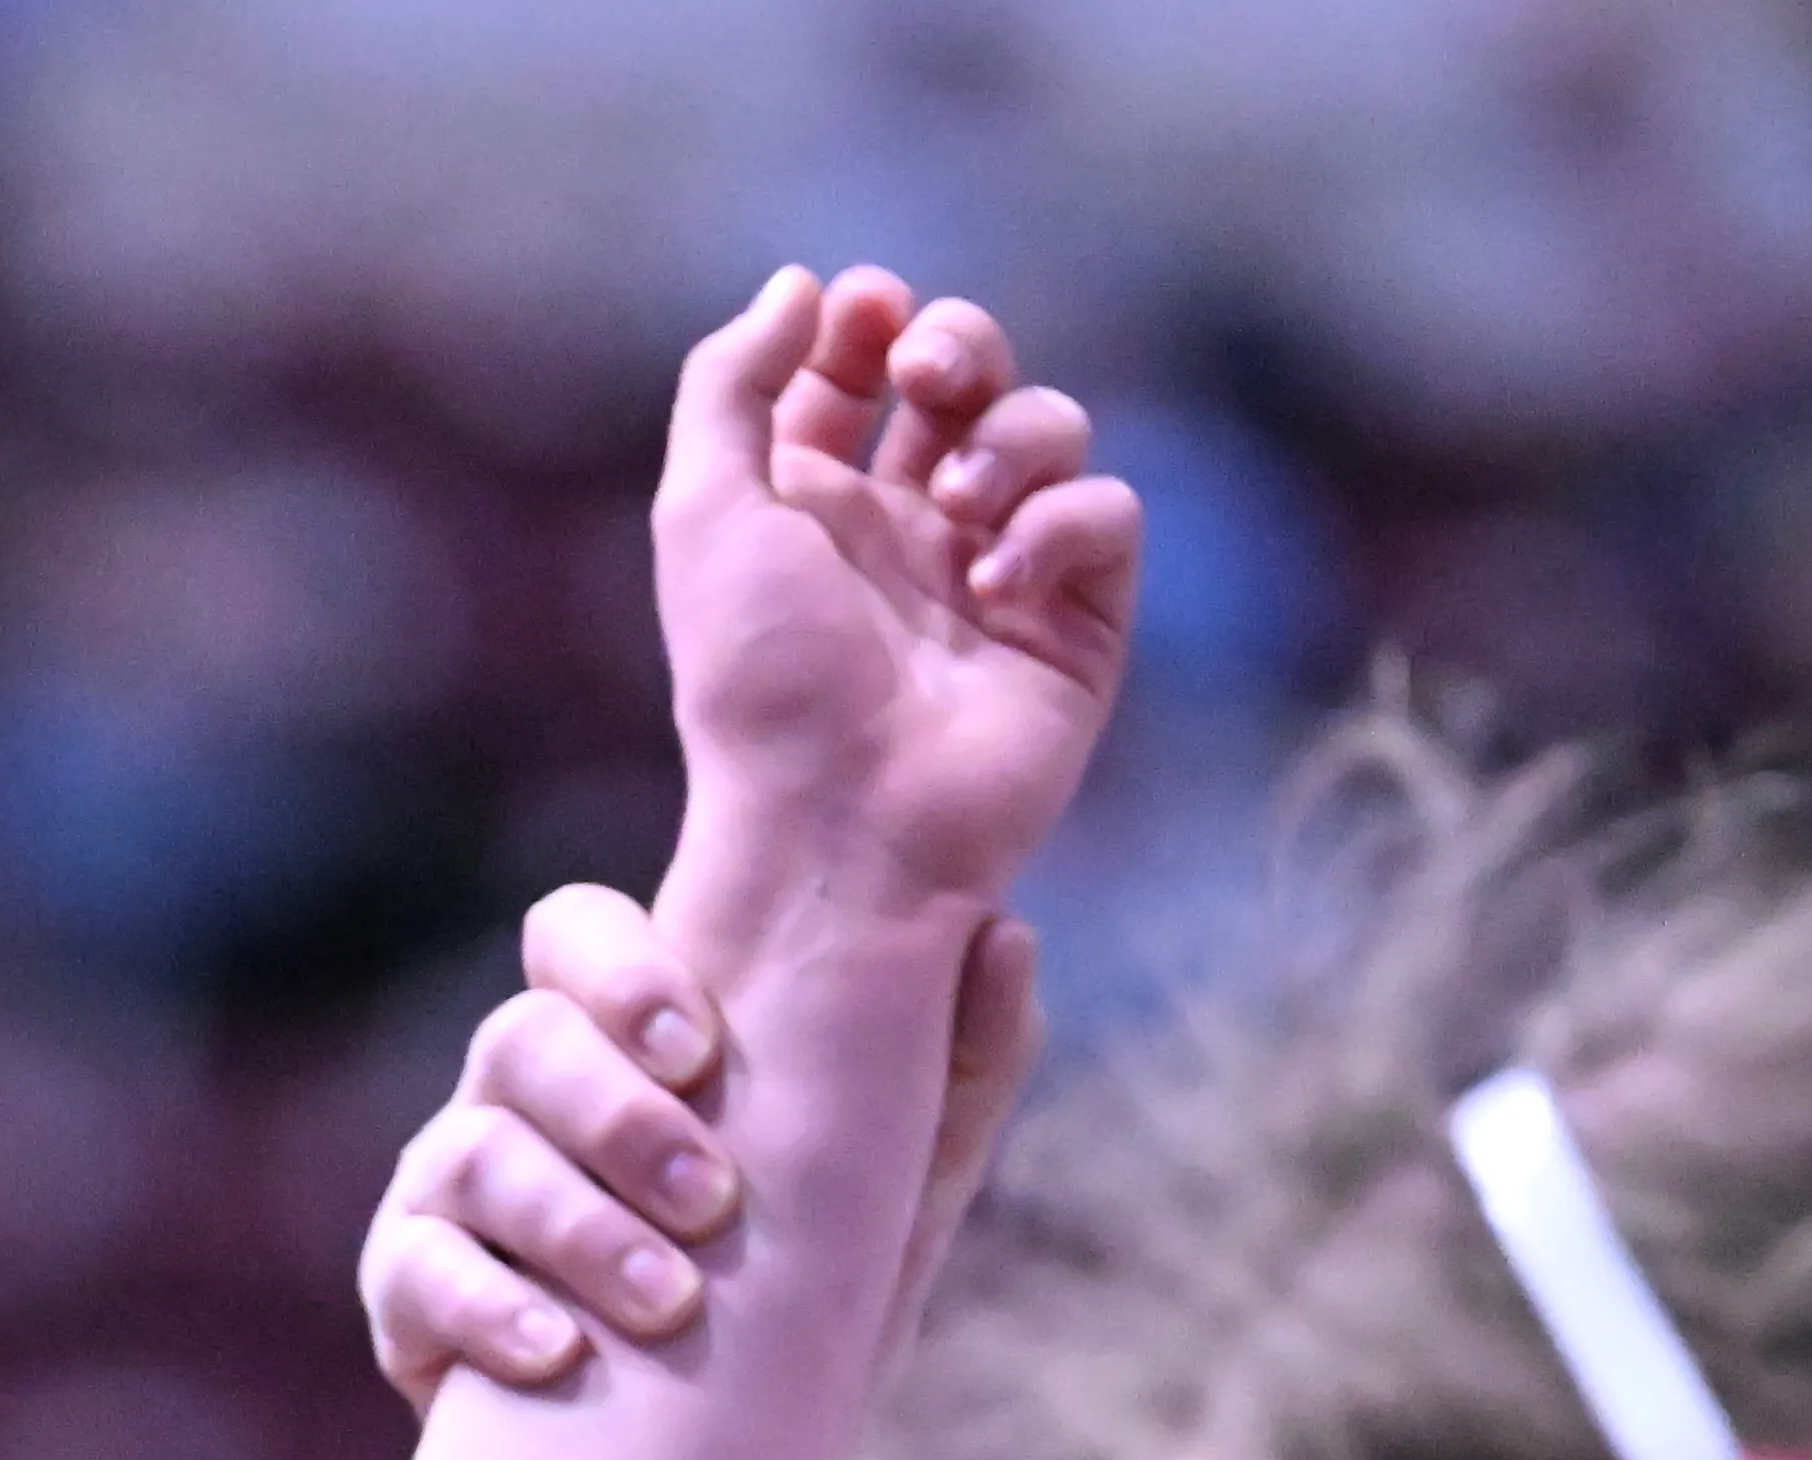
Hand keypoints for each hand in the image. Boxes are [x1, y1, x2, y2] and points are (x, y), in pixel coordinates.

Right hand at [358, 884, 1040, 1459]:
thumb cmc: (813, 1298)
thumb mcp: (907, 1186)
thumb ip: (960, 1066)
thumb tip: (1004, 935)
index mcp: (616, 1038)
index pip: (574, 937)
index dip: (618, 969)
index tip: (702, 1047)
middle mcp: (516, 1097)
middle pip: (520, 1038)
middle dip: (615, 1112)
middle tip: (711, 1197)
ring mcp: (450, 1193)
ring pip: (471, 1153)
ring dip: (577, 1224)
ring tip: (671, 1300)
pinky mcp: (410, 1299)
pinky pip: (419, 1276)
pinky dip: (489, 1310)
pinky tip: (563, 1353)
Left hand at [656, 268, 1138, 932]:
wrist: (834, 824)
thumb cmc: (759, 684)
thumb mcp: (705, 514)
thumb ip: (733, 385)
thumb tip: (803, 283)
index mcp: (816, 509)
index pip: (859, 371)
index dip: (869, 325)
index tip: (861, 316)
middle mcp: (909, 531)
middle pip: (967, 375)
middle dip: (959, 342)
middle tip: (927, 373)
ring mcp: (998, 573)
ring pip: (1048, 426)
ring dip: (1011, 434)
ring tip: (957, 504)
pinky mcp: (1075, 624)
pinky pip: (1106, 514)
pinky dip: (1062, 522)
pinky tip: (1000, 581)